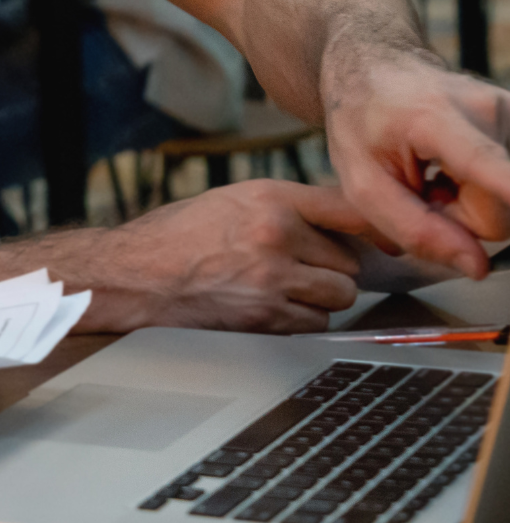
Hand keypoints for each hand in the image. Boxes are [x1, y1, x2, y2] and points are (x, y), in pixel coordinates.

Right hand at [80, 180, 368, 333]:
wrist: (131, 275)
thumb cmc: (172, 239)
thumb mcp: (228, 203)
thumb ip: (280, 209)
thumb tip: (335, 229)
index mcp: (268, 197)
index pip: (348, 209)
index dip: (376, 228)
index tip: (391, 241)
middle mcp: (276, 233)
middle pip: (349, 263)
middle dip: (329, 271)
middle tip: (296, 272)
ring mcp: (273, 277)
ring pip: (338, 296)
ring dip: (318, 300)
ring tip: (279, 291)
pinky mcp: (266, 316)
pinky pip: (314, 325)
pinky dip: (300, 323)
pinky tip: (265, 310)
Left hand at [322, 47, 509, 277]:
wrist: (374, 65)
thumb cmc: (361, 119)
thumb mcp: (362, 182)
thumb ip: (414, 228)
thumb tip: (477, 268)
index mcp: (436, 120)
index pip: (490, 166)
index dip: (507, 191)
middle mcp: (488, 110)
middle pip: (498, 213)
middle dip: (459, 219)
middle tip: (420, 191)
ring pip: (508, 204)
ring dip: (469, 204)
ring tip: (433, 176)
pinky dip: (483, 189)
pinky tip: (453, 170)